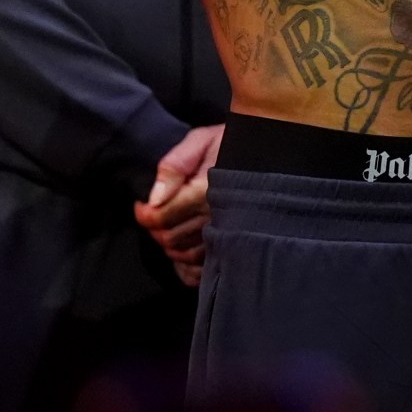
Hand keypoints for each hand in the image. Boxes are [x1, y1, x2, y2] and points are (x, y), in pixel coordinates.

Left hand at [134, 124, 222, 286]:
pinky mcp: (235, 246)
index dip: (144, 214)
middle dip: (156, 228)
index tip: (142, 206)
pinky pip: (204, 270)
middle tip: (158, 214)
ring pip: (184, 255)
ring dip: (172, 245)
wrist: (270, 151)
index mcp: (205, 193)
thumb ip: (174, 165)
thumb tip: (154, 198)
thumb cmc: (231, 144)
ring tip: (174, 227)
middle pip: (170, 239)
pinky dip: (188, 268)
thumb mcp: (201, 140)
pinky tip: (185, 253)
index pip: (161, 218)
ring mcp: (228, 235)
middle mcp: (217, 218)